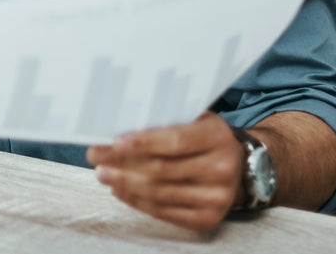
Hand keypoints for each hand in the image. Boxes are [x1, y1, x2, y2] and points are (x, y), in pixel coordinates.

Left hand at [86, 111, 243, 231]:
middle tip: (96, 157)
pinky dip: (137, 201)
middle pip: (162, 170)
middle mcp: (221, 169)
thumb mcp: (194, 117)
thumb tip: (119, 124)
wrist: (240, 166)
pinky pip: (164, 213)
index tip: (114, 142)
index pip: (175, 142)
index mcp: (217, 137)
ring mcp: (216, 198)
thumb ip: (165, 119)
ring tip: (103, 174)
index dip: (143, 143)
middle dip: (122, 164)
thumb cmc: (205, 136)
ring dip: (124, 184)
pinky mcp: (207, 219)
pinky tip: (121, 190)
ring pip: (159, 193)